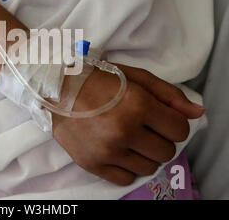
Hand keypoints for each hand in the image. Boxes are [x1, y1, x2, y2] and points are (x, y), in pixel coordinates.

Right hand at [52, 64, 204, 185]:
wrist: (58, 89)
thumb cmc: (98, 79)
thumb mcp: (135, 77)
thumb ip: (169, 95)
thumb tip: (197, 114)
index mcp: (137, 105)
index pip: (179, 130)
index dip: (174, 124)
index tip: (161, 119)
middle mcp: (124, 131)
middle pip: (166, 152)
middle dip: (160, 139)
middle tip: (144, 127)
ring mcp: (107, 151)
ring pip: (148, 167)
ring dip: (144, 154)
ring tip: (130, 138)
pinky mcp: (92, 164)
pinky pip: (126, 178)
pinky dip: (127, 166)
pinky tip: (119, 150)